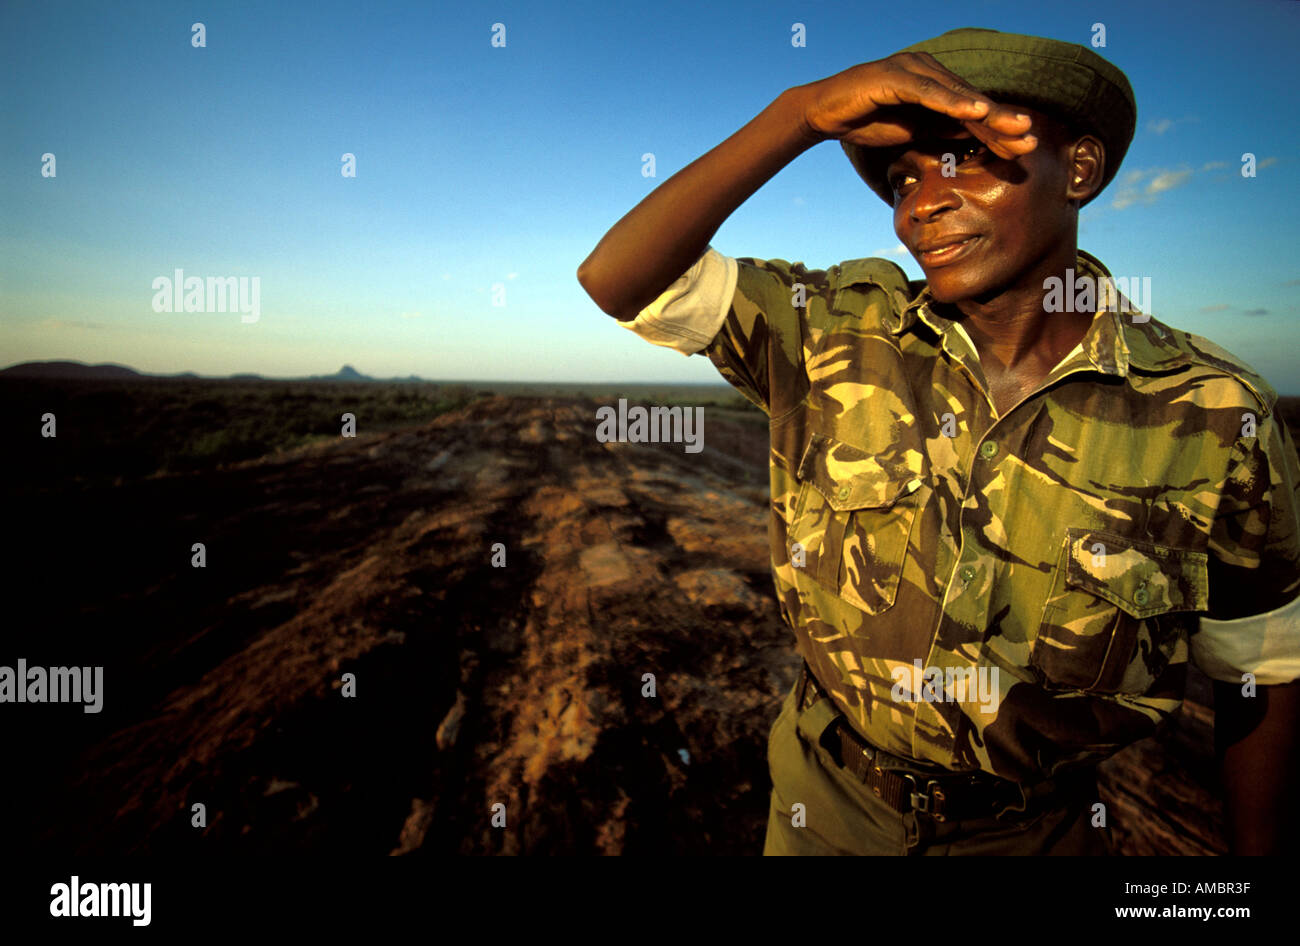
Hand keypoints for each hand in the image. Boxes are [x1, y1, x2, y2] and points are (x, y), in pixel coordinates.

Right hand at [798, 52, 1037, 159]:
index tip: (1023, 150)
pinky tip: (976, 111)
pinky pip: (930, 91)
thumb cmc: (865, 120)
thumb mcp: (911, 131)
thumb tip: (971, 135)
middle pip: (972, 101)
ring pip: (958, 95)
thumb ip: (939, 129)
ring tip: (1015, 127)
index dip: (997, 131)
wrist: (824, 112)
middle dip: (1002, 122)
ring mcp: (914, 71)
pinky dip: (953, 101)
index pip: (972, 112)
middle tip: (1031, 139)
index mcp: (935, 88)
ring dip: (987, 112)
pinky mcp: (896, 76)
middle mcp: (930, 73)